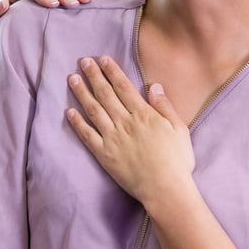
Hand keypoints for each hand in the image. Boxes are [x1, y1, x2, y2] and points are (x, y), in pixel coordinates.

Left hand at [65, 56, 194, 206]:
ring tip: (72, 79)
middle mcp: (125, 122)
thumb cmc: (176, 161)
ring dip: (82, 93)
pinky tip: (69, 112)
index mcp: (143, 114)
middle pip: (105, 94)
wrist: (165, 189)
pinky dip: (77, 123)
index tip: (102, 59)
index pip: (123, 87)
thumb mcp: (179, 129)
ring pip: (93, 110)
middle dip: (93, 76)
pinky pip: (87, 135)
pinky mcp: (104, 154)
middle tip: (83, 62)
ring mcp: (112, 138)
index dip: (112, 71)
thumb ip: (165, 106)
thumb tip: (154, 86)